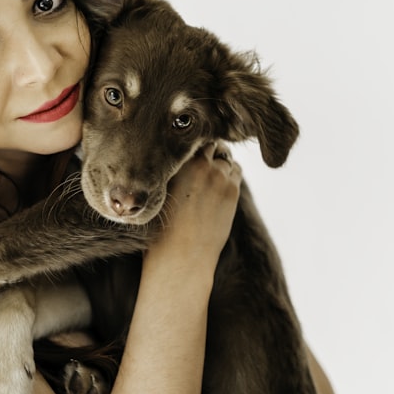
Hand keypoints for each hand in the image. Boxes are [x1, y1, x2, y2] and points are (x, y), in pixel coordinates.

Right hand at [155, 142, 241, 268]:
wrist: (181, 255)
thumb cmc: (162, 227)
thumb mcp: (158, 192)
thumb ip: (171, 171)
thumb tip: (179, 160)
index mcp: (177, 161)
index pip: (192, 138)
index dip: (192, 142)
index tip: (191, 147)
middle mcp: (199, 163)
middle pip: (210, 144)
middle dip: (208, 149)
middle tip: (203, 159)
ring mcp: (218, 176)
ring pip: (226, 156)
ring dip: (220, 160)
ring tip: (212, 172)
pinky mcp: (232, 190)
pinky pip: (236, 170)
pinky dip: (230, 172)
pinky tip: (221, 182)